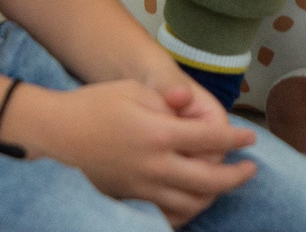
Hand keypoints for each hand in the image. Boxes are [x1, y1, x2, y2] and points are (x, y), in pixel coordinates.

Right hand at [1, 79, 255, 225]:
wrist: (55, 134)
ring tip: (223, 184)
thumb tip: (193, 113)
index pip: (210, 139)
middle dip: (236, 176)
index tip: (250, 137)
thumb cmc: (94, 104)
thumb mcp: (134, 90)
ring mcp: (143, 187)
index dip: (235, 138)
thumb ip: (168, 102)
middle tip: (250, 169)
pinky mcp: (132, 199)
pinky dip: (188, 211)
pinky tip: (194, 201)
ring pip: (192, 204)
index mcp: (158, 133)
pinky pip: (168, 215)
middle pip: (209, 180)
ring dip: (215, 196)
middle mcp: (155, 165)